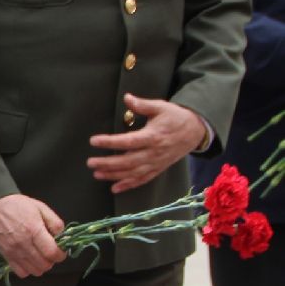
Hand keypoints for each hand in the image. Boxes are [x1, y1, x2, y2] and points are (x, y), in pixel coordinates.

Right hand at [0, 194, 65, 277]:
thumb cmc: (16, 204)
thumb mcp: (40, 207)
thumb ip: (55, 222)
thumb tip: (62, 237)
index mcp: (34, 230)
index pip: (52, 253)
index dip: (60, 255)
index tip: (60, 250)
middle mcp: (23, 244)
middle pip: (45, 265)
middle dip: (51, 260)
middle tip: (49, 251)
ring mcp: (13, 251)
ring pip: (34, 271)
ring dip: (40, 265)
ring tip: (39, 255)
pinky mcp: (5, 255)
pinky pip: (20, 272)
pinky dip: (27, 269)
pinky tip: (28, 259)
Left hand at [86, 95, 207, 193]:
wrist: (195, 131)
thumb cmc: (175, 117)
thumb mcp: (160, 107)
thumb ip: (142, 105)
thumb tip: (126, 97)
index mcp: (153, 136)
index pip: (129, 141)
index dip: (111, 142)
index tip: (93, 141)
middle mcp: (154, 153)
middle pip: (128, 161)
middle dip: (108, 163)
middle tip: (90, 162)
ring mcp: (156, 163)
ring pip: (133, 173)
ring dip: (114, 175)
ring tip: (96, 174)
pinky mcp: (158, 169)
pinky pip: (143, 180)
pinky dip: (129, 185)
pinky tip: (114, 188)